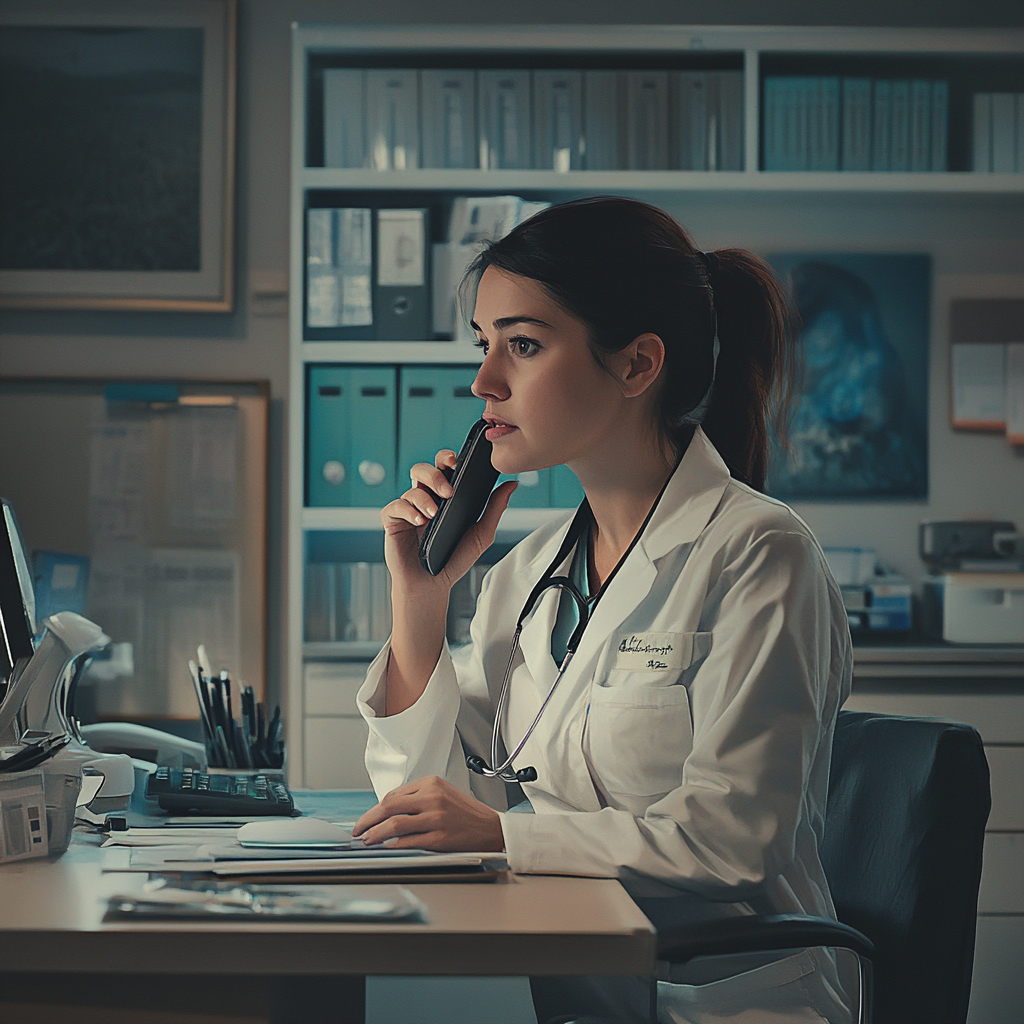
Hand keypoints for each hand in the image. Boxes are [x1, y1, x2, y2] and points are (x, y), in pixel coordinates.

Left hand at [352, 776, 504, 852]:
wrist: (491, 828)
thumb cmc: (466, 813)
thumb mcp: (442, 794)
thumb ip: (417, 798)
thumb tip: (387, 812)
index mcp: (431, 783)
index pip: (393, 795)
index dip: (374, 809)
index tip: (365, 819)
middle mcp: (433, 797)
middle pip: (389, 806)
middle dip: (368, 820)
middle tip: (358, 831)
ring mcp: (436, 817)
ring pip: (394, 824)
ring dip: (375, 834)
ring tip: (368, 840)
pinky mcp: (440, 837)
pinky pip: (409, 842)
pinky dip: (393, 846)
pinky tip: (387, 848)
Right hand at [381, 450, 516, 596]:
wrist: (433, 585)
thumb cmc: (454, 559)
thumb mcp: (482, 533)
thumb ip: (495, 508)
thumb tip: (511, 484)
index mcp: (444, 497)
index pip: (443, 467)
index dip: (446, 458)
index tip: (455, 461)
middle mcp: (425, 498)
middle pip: (422, 469)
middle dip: (435, 473)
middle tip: (448, 491)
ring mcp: (408, 509)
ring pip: (411, 487)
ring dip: (424, 497)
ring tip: (434, 515)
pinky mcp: (393, 521)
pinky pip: (395, 506)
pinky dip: (408, 511)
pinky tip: (419, 522)